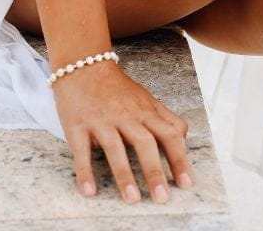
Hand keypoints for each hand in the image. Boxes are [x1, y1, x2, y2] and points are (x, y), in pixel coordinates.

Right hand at [53, 58, 191, 203]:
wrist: (81, 64)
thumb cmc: (116, 86)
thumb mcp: (145, 97)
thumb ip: (165, 117)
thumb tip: (183, 137)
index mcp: (145, 112)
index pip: (169, 136)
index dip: (179, 160)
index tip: (186, 183)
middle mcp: (125, 116)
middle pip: (144, 144)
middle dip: (154, 172)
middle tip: (161, 198)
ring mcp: (100, 120)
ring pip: (115, 148)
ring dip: (124, 175)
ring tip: (132, 199)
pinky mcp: (76, 124)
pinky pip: (81, 150)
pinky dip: (85, 171)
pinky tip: (89, 190)